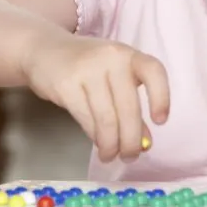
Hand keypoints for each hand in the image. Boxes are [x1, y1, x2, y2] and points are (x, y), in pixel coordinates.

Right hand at [21, 35, 169, 162]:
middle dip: (131, 139)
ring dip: (112, 144)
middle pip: (129, 106)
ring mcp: (87, 70)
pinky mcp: (66, 85)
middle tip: (131, 156)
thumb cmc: (86, 66)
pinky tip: (98, 144)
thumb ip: (130, 104)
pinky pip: (87, 119)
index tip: (160, 122)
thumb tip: (145, 141)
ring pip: (107, 118)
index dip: (161, 97)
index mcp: (129, 55)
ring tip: (111, 155)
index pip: (154, 71)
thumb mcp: (113, 76)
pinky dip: (95, 137)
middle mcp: (111, 59)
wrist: (45, 50)